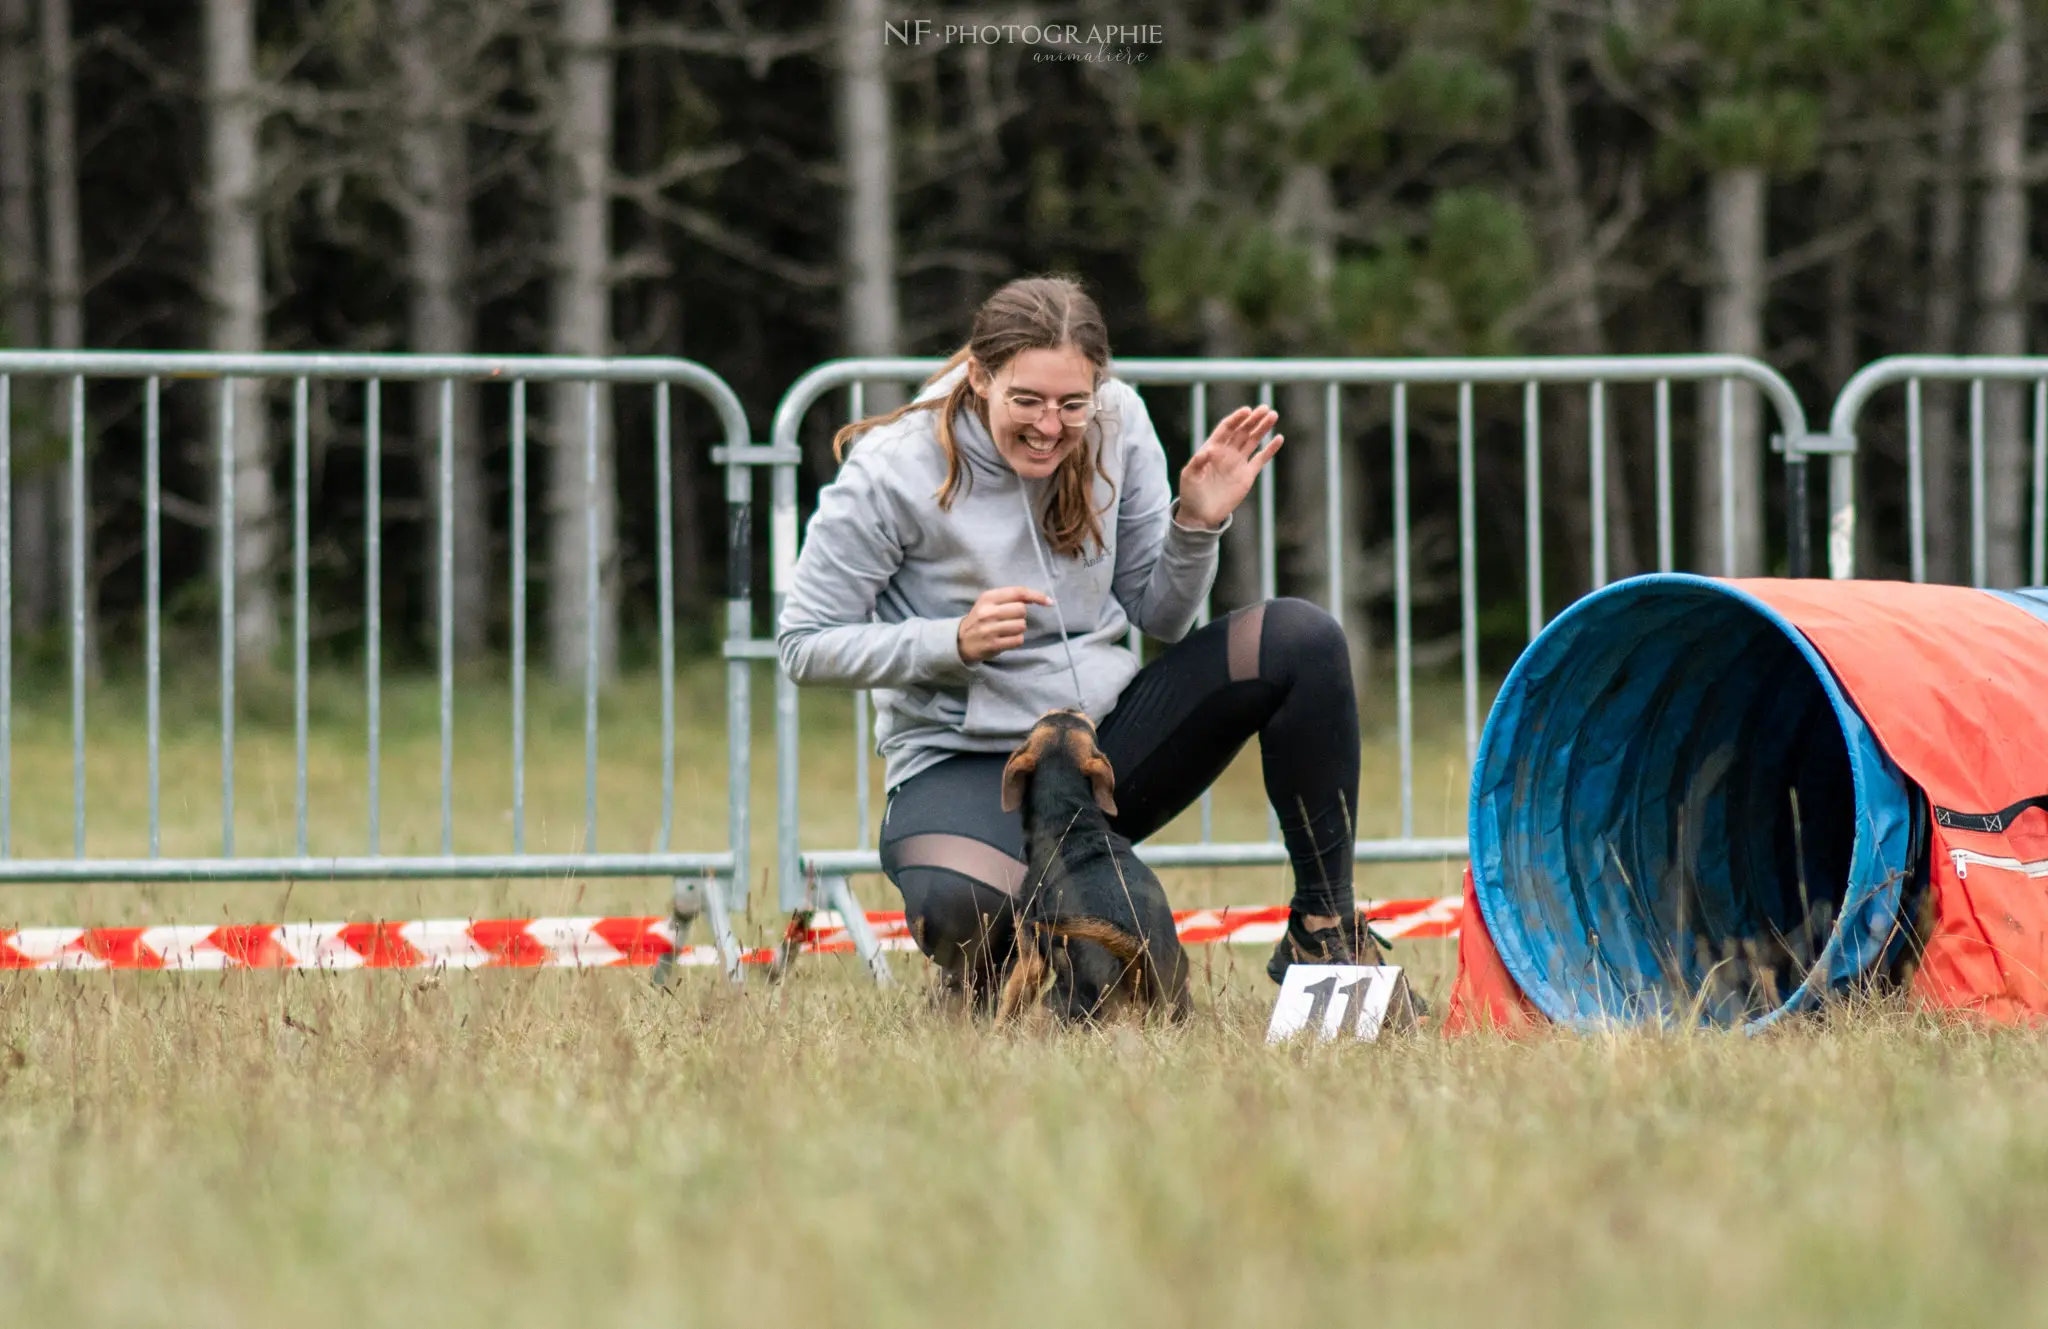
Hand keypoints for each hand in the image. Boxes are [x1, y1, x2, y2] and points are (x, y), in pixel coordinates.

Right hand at [957, 586, 1055, 663]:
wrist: (961, 640)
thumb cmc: (981, 619)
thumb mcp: (989, 603)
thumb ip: (1010, 598)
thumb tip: (1039, 598)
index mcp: (988, 597)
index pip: (1018, 592)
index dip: (1036, 596)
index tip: (1048, 602)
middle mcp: (988, 612)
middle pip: (1021, 610)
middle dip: (1021, 615)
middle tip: (1010, 619)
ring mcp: (990, 629)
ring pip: (1021, 626)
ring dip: (1019, 629)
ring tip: (1006, 630)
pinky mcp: (993, 644)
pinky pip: (1018, 640)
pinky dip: (1016, 640)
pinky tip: (1006, 639)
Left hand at [1178, 405, 1282, 528]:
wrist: (1200, 514)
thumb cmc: (1191, 493)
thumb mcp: (1189, 476)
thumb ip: (1197, 462)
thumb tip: (1207, 451)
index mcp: (1212, 448)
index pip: (1226, 428)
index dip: (1236, 418)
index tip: (1247, 411)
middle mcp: (1226, 452)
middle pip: (1242, 430)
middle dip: (1253, 419)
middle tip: (1265, 409)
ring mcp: (1238, 462)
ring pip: (1252, 440)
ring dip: (1262, 428)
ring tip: (1273, 416)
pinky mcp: (1247, 475)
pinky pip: (1261, 459)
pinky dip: (1270, 449)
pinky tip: (1278, 438)